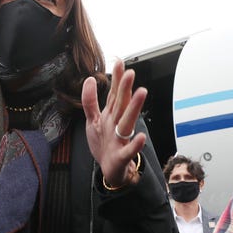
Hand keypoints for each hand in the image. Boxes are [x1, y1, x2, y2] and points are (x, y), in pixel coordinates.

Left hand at [81, 59, 146, 187]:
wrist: (111, 170)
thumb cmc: (104, 144)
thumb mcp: (93, 120)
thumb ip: (90, 101)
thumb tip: (90, 79)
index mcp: (111, 115)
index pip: (114, 94)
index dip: (116, 79)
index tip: (119, 61)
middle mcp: (118, 124)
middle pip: (122, 104)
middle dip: (125, 89)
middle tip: (130, 72)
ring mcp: (121, 139)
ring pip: (128, 121)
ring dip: (134, 108)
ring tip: (142, 93)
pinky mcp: (122, 156)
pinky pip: (129, 150)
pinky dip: (135, 145)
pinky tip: (141, 137)